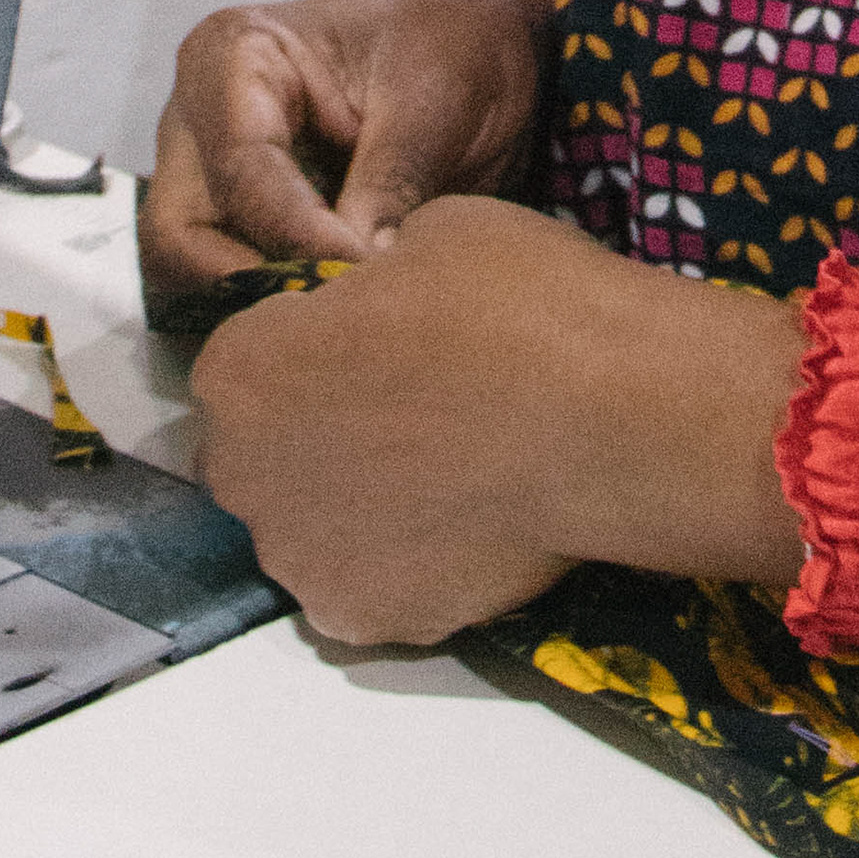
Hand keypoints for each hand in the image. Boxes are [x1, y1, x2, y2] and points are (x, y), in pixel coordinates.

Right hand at [140, 0, 551, 311]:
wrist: (479, 57)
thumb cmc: (449, 49)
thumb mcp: (431, 104)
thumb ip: (388, 185)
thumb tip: (355, 275)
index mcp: (235, 55)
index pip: (238, 167)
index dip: (293, 233)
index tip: (360, 268)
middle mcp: (199, 119)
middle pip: (179, 232)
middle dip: (248, 282)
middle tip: (335, 310)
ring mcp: (209, 175)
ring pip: (193, 271)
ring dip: (260, 303)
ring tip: (342, 318)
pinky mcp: (237, 223)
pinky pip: (227, 282)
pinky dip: (275, 307)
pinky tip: (337, 319)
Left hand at [190, 195, 805, 647]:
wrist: (615, 417)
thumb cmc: (519, 304)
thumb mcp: (430, 237)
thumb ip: (371, 287)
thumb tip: (383, 313)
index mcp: (242, 370)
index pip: (243, 364)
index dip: (304, 354)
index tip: (365, 350)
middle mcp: (247, 475)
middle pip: (262, 458)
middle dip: (313, 440)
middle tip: (406, 417)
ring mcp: (306, 560)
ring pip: (313, 532)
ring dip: (355, 510)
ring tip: (447, 479)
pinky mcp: (370, 620)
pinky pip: (371, 588)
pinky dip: (408, 566)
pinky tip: (468, 529)